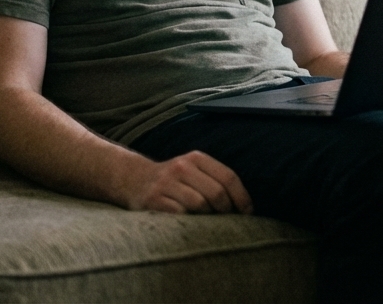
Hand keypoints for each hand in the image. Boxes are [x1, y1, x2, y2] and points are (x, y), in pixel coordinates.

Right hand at [123, 150, 253, 214]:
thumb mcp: (193, 170)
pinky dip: (188, 222)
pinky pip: (180, 215)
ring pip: (199, 205)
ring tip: (206, 221)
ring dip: (207, 218)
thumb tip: (244, 206)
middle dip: (226, 210)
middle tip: (226, 220)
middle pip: (216, 193)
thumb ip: (215, 180)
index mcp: (196, 158)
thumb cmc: (173, 180)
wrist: (134, 179)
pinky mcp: (153, 200)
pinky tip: (188, 223)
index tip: (248, 213)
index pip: (228, 177)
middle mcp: (182, 167)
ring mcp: (166, 183)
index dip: (242, 197)